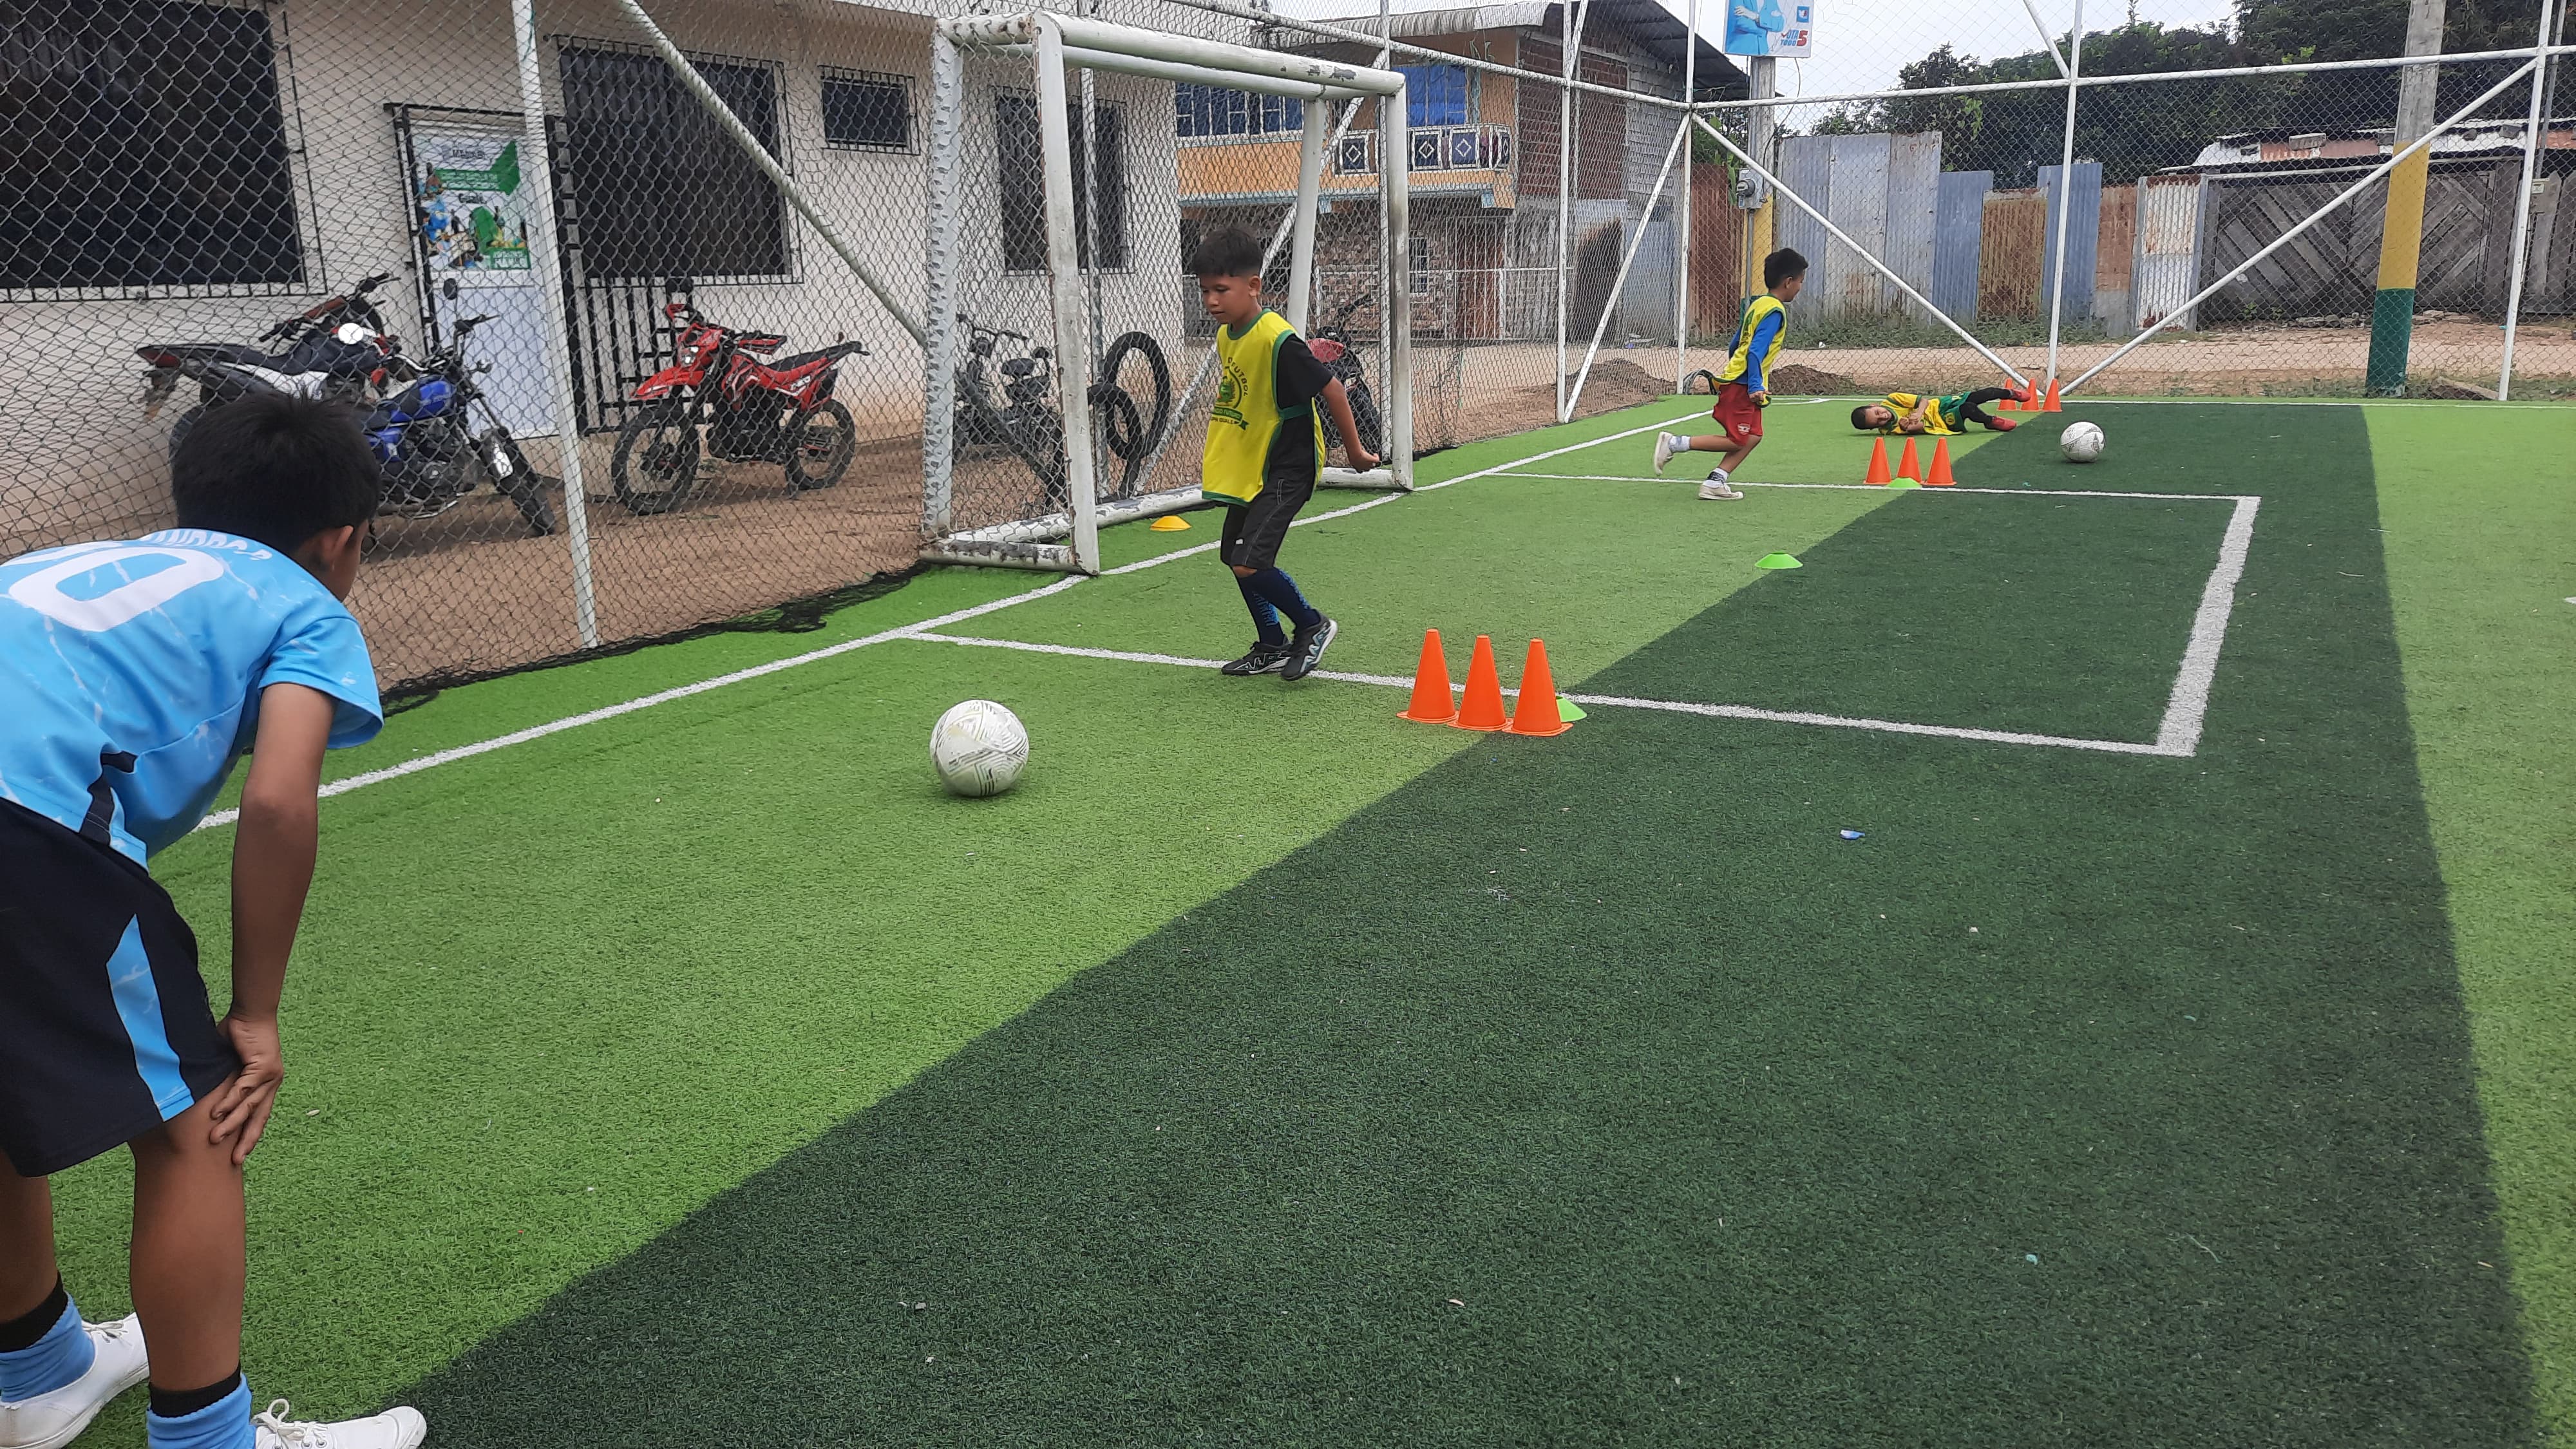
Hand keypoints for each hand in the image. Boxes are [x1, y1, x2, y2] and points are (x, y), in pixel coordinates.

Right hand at [205, 1013, 284, 1165]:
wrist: (250, 1012)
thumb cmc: (237, 1036)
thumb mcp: (227, 1065)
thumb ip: (220, 1081)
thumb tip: (201, 1097)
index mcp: (266, 1085)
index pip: (259, 1115)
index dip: (250, 1134)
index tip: (240, 1154)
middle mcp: (272, 1083)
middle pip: (260, 1118)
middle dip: (247, 1140)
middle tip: (237, 1161)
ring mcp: (271, 1076)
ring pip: (250, 1107)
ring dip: (231, 1124)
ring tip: (215, 1140)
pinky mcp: (264, 1067)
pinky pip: (244, 1089)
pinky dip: (229, 1102)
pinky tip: (216, 1115)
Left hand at [1350, 448, 1380, 471]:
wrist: (1355, 455)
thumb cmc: (1351, 455)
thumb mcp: (1350, 457)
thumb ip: (1350, 457)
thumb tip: (1348, 453)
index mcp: (1357, 468)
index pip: (1360, 471)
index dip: (1362, 468)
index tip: (1361, 464)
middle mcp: (1364, 468)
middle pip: (1368, 469)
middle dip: (1368, 465)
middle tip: (1367, 461)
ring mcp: (1368, 465)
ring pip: (1373, 465)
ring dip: (1372, 462)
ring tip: (1372, 457)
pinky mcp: (1372, 460)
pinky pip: (1377, 460)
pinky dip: (1376, 457)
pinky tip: (1375, 454)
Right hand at [1750, 390, 1769, 407]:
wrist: (1753, 387)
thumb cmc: (1759, 389)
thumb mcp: (1763, 390)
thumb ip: (1767, 392)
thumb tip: (1771, 393)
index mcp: (1760, 393)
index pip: (1762, 399)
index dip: (1762, 400)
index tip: (1762, 400)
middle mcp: (1756, 395)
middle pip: (1759, 401)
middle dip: (1759, 401)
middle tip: (1760, 400)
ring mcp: (1753, 396)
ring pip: (1756, 401)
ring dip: (1757, 400)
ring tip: (1757, 398)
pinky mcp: (1751, 397)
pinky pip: (1753, 401)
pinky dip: (1754, 400)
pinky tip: (1754, 398)